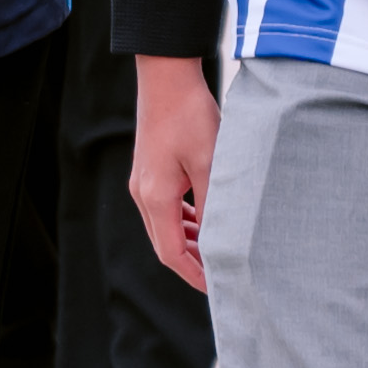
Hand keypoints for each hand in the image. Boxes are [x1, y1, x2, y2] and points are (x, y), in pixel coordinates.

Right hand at [127, 55, 216, 293]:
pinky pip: (165, 209)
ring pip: (165, 227)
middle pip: (165, 245)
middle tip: (224, 274)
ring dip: (190, 243)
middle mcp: (143, 194)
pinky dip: (185, 222)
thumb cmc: (190, 116)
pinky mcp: (149, 171)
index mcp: (156, 198)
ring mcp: (143, 183)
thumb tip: (222, 239)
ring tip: (220, 250)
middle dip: (193, 264)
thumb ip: (214, 205)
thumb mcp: (211, 164)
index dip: (195, 275)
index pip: (172, 254)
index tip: (219, 288)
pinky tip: (206, 220)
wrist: (166, 78)